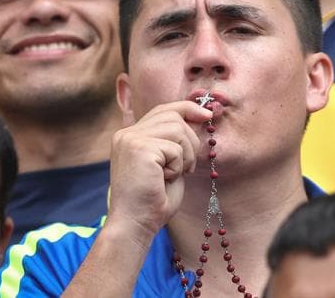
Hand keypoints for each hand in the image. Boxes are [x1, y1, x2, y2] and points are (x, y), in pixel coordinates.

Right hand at [106, 101, 210, 242]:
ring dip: (186, 154)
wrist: (135, 225)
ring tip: (176, 174)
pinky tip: (166, 179)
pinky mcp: (139, 149)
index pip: (163, 110)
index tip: (207, 115)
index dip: (187, 109)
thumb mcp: (167, 164)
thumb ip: (175, 142)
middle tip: (189, 166)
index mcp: (131, 136)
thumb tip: (199, 117)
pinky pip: (174, 148)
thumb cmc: (154, 201)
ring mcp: (130, 139)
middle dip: (191, 139)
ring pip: (177, 129)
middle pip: (173, 115)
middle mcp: (127, 134)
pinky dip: (178, 165)